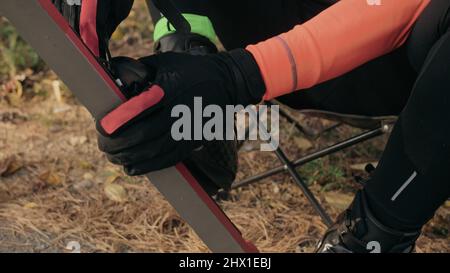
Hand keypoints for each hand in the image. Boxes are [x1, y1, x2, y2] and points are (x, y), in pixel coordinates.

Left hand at [97, 49, 264, 174]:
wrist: (226, 83)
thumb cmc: (190, 70)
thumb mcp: (164, 62)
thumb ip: (139, 70)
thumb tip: (112, 80)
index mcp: (169, 90)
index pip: (139, 110)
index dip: (118, 122)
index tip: (102, 127)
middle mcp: (179, 112)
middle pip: (144, 134)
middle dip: (119, 144)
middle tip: (103, 145)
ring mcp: (188, 129)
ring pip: (154, 150)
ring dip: (129, 157)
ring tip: (113, 157)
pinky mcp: (193, 141)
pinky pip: (168, 159)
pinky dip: (148, 166)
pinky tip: (131, 168)